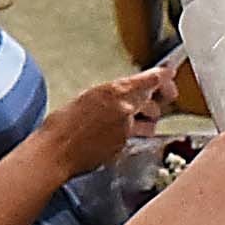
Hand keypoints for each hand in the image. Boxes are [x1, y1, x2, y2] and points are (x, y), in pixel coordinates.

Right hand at [40, 59, 180, 179]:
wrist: (56, 151)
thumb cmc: (61, 125)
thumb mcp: (85, 99)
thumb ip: (109, 97)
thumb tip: (119, 99)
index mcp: (113, 91)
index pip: (148, 80)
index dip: (161, 76)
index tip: (169, 73)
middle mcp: (124, 109)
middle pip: (153, 103)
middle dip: (153, 103)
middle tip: (150, 105)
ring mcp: (126, 130)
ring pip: (148, 124)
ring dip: (145, 122)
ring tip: (130, 124)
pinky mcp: (123, 146)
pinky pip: (134, 138)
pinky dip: (128, 137)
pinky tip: (110, 137)